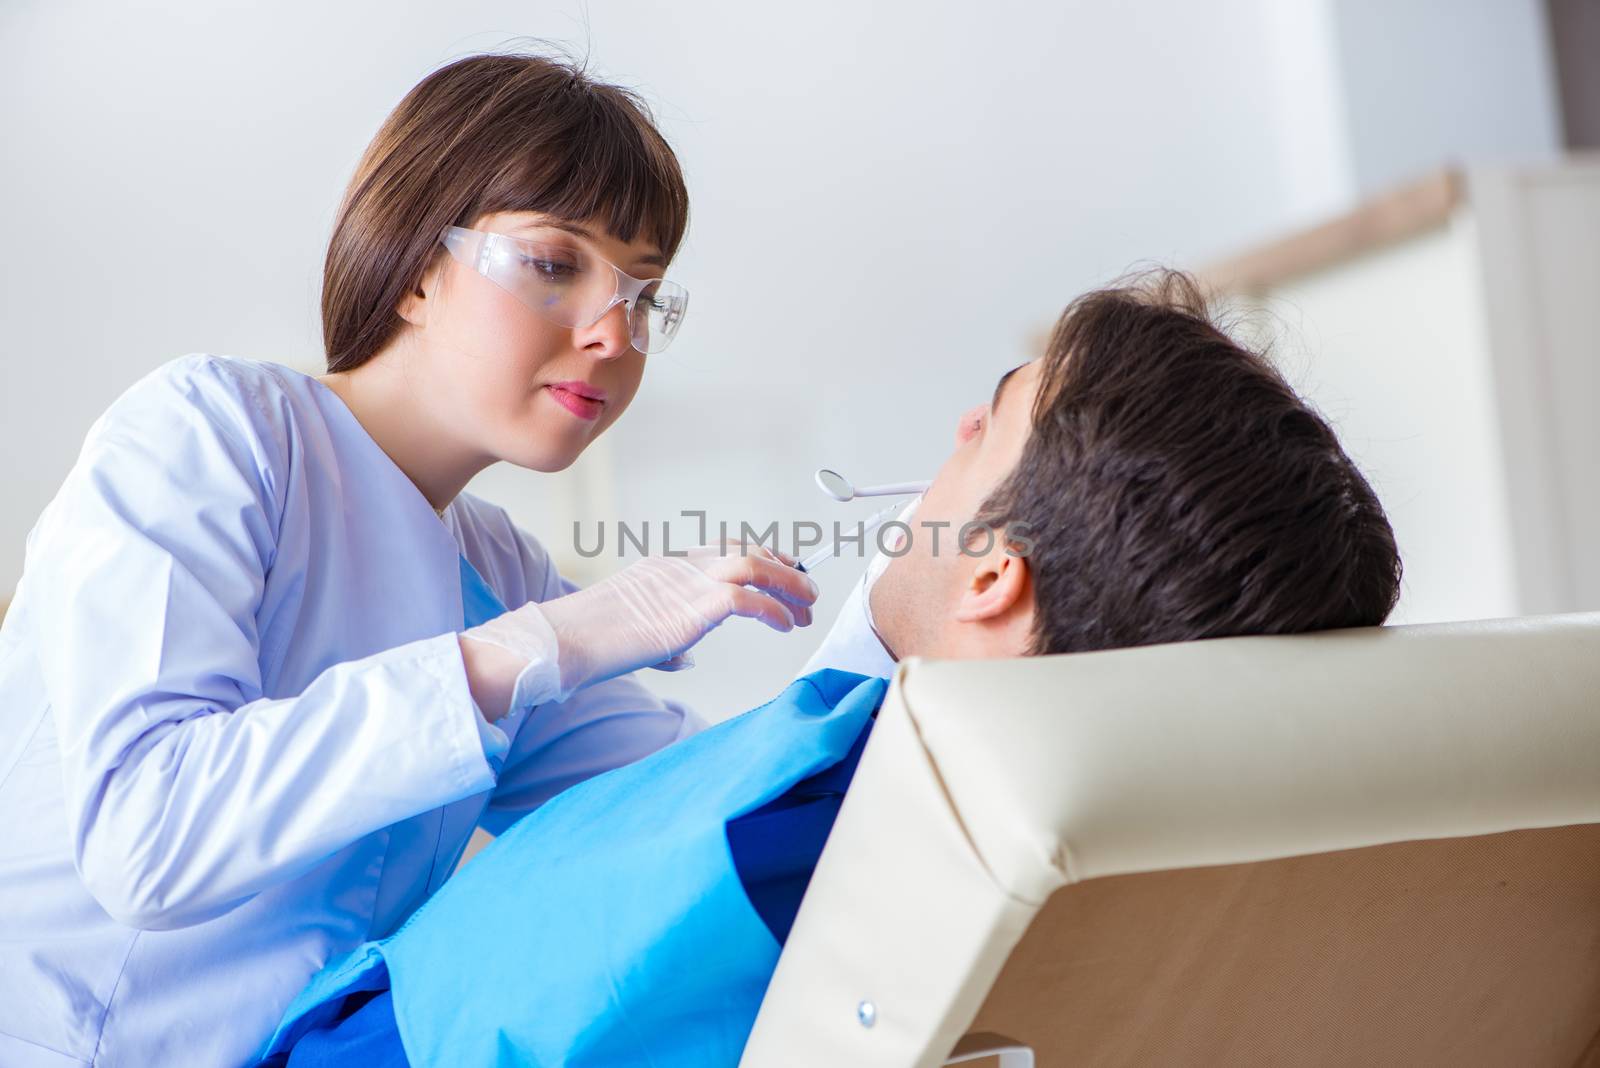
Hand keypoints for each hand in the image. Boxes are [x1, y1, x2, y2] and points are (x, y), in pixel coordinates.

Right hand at [462, 544, 817, 698]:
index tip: (787, 572)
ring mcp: (684, 584)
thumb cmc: (586, 645)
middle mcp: (678, 566)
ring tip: (807, 605)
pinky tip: (786, 624)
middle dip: (784, 568)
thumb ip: (665, 640)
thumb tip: (685, 658)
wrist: (562, 643)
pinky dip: (774, 609)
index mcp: (664, 566)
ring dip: (788, 583)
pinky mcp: (689, 609)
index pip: (725, 549)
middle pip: (745, 550)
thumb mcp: (633, 636)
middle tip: (808, 591)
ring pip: (753, 564)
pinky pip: (746, 599)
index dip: (763, 558)